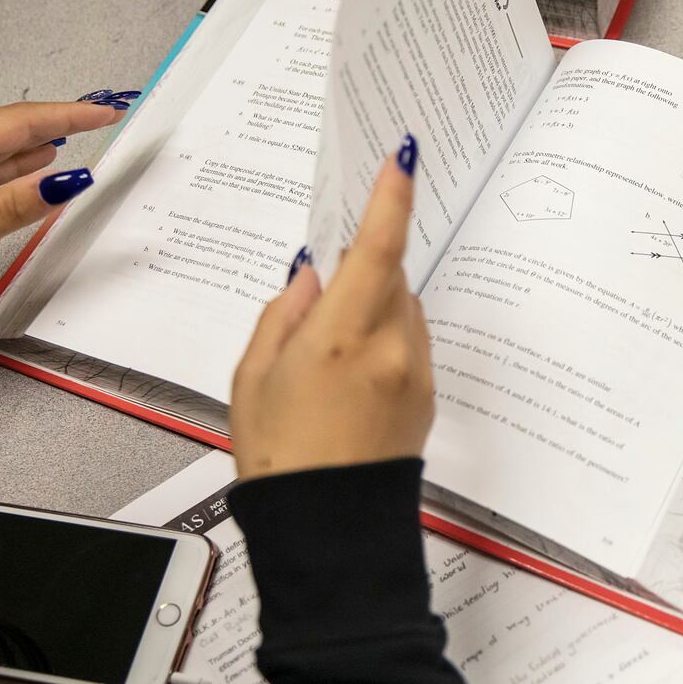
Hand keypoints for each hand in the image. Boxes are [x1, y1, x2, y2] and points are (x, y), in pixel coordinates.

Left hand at [0, 99, 128, 318]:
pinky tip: (22, 167)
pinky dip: (4, 162)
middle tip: (100, 124)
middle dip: (56, 124)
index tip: (109, 112)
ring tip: (72, 142)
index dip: (71, 116)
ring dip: (31, 143)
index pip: (25, 121)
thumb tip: (71, 180)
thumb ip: (18, 205)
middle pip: (9, 125)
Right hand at [230, 141, 432, 479]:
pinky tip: (352, 380)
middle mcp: (391, 346)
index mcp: (342, 334)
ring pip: (404, 309)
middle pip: (392, 275)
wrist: (328, 526)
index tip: (403, 158)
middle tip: (325, 295)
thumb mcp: (255, 375)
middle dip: (364, 270)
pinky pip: (411, 344)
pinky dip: (387, 341)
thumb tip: (313, 276)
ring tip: (330, 358)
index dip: (392, 196)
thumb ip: (286, 313)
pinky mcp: (427, 395)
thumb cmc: (280, 455)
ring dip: (376, 308)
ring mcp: (416, 372)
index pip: (378, 246)